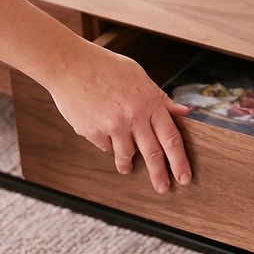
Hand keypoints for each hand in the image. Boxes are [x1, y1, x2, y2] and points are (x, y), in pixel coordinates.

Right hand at [47, 40, 191, 193]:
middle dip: (159, 174)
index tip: (184, 177)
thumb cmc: (105, 66)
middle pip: (152, 153)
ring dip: (126, 164)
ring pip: (125, 154)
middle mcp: (133, 116)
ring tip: (126, 169)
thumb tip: (184, 112)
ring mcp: (112, 126)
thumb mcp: (139, 76)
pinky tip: (100, 130)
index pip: (171, 137)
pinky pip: (104, 146)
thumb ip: (161, 98)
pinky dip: (106, 142)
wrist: (69, 64)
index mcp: (149, 102)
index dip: (179, 160)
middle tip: (163, 188)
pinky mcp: (92, 132)